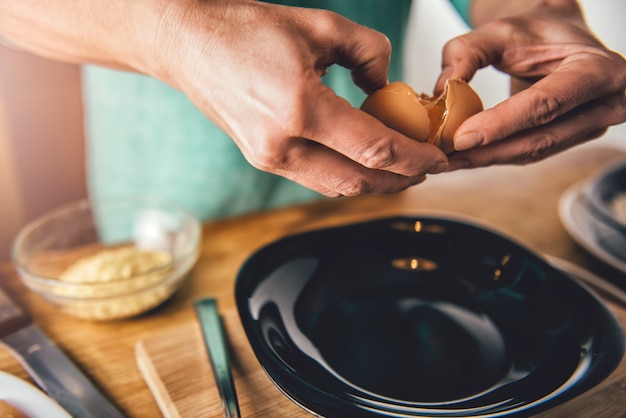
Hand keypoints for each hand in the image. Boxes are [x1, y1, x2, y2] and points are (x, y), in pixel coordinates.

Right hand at [150, 1, 447, 195]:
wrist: (187, 44)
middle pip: (358, 181)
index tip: (436, 157)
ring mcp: (268, 158)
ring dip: (373, 184)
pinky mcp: (261, 159)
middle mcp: (281, 143)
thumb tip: (387, 83)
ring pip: (336, 188)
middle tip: (425, 168)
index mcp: (298, 107)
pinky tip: (361, 163)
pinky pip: (315, 180)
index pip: (373, 147)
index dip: (413, 157)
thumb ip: (368, 52)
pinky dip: (345, 177)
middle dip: (399, 179)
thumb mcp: (319, 25)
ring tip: (400, 169)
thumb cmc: (244, 29)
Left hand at [433, 0, 625, 169]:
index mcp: (597, 69)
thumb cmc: (535, 32)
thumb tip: (441, 89)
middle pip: (540, 138)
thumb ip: (468, 52)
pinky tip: (466, 157)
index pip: (545, 103)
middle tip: (445, 157)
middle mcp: (605, 103)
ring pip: (534, 151)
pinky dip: (496, 156)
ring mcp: (593, 125)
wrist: (559, 39)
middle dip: (488, 151)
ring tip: (447, 160)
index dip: (502, 124)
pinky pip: (531, 152)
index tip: (461, 137)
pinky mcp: (573, 138)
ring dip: (488, 159)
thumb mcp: (500, 30)